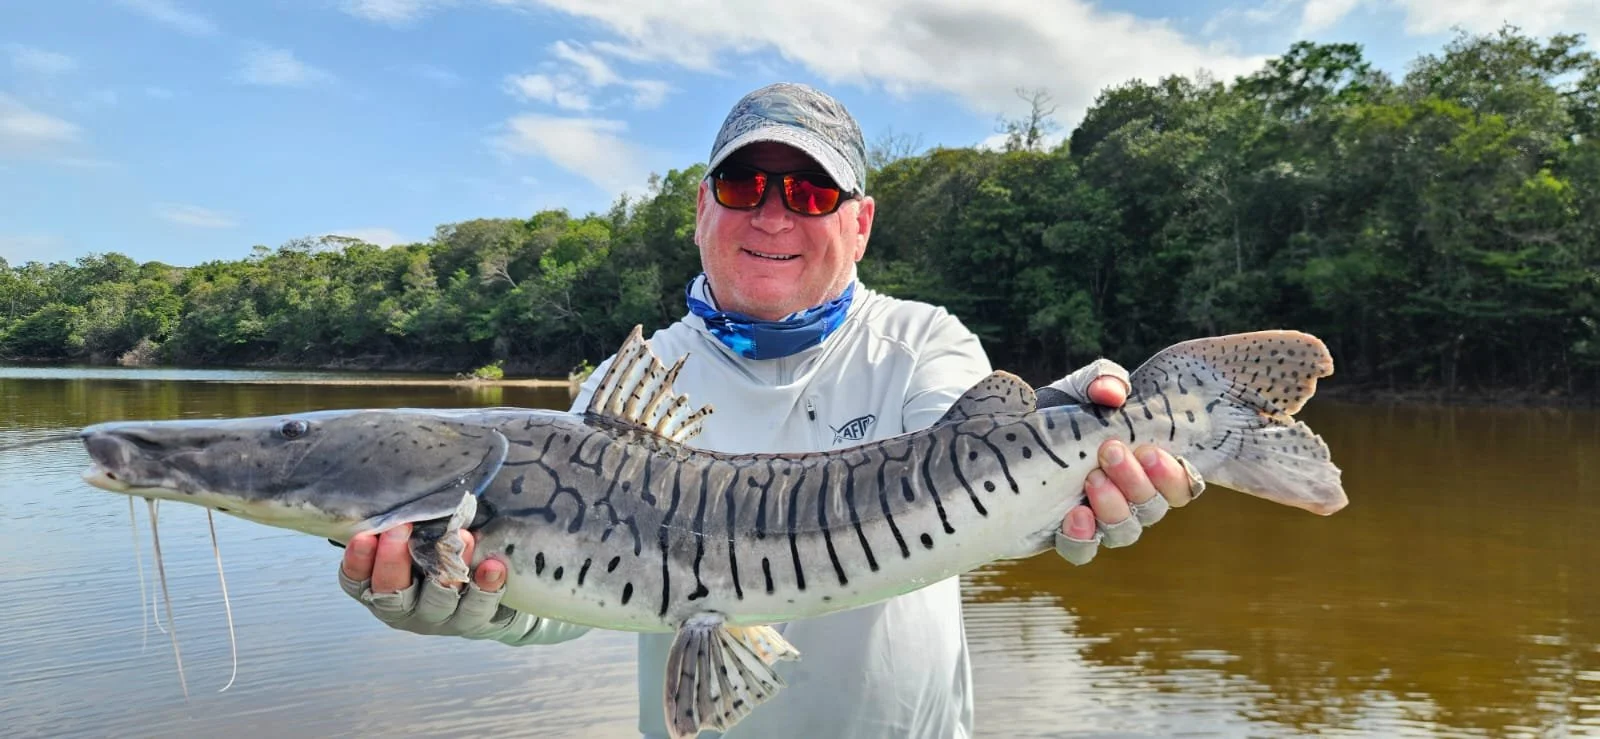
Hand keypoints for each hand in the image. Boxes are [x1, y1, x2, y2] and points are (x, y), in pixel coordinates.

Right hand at [337, 524, 529, 638]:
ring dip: (447, 569)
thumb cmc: (434, 553)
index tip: (363, 537)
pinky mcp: (471, 620)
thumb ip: (404, 524)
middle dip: (394, 561)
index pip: (356, 580)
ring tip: (463, 536)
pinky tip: (493, 566)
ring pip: (437, 600)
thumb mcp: (413, 539)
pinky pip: (477, 606)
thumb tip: (405, 489)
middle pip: (392, 592)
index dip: (357, 562)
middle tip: (401, 527)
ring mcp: (437, 617)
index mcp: (378, 587)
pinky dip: (486, 585)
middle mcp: (404, 607)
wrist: (479, 591)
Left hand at [1054, 375, 1204, 565]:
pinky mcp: (1068, 536)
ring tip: (1090, 480)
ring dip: (1113, 507)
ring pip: (1126, 532)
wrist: (1007, 440)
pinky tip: (1072, 516)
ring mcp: (1100, 520)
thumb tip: (1112, 392)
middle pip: (1154, 508)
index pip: (1181, 485)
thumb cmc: (1059, 414)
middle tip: (1109, 452)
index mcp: (1145, 466)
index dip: (1173, 476)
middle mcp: (1129, 498)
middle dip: (1136, 481)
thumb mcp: (1079, 389)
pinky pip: (1084, 551)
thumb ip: (1102, 380)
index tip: (1148, 451)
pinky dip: (1082, 538)